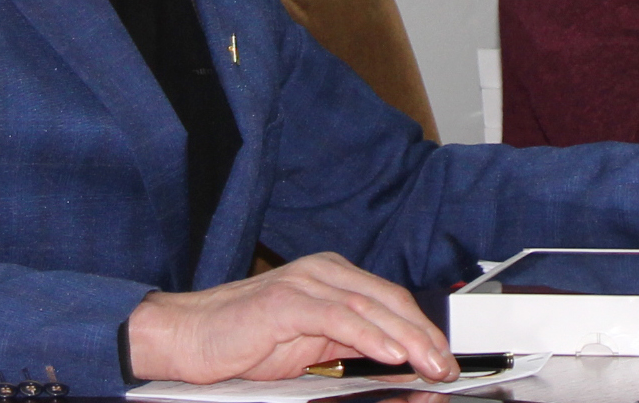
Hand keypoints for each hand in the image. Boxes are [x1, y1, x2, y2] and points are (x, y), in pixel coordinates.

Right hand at [125, 253, 456, 383]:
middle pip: (387, 300)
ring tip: (431, 364)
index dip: (420, 328)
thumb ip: (345, 343)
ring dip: (406, 339)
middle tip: (447, 366)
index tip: (443, 356)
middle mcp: (323, 271)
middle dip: (423, 336)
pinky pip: (339, 318)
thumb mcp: (307, 344)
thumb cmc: (245, 341)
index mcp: (331, 276)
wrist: (191, 335)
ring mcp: (306, 281)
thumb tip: (390, 359)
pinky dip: (370, 336)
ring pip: (370, 307)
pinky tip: (391, 353)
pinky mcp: (287, 300)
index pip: (388, 299)